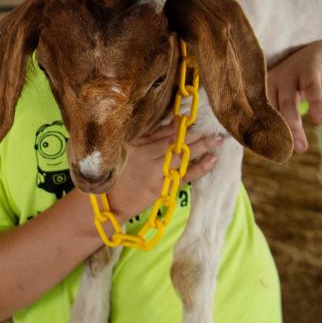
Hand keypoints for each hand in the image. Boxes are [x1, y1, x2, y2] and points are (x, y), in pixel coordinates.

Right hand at [105, 126, 223, 219]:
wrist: (104, 205)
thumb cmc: (114, 178)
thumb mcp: (122, 153)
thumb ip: (142, 139)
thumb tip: (168, 126)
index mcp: (134, 144)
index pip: (161, 131)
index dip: (179, 125)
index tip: (193, 117)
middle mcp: (144, 155)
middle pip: (174, 141)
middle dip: (195, 133)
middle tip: (213, 126)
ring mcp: (153, 172)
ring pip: (181, 156)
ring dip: (201, 146)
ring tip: (218, 139)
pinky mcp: (159, 188)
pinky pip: (183, 176)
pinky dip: (199, 168)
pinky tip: (212, 160)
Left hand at [266, 39, 321, 152]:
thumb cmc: (300, 85)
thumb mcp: (287, 99)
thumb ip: (278, 118)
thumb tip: (268, 149)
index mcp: (262, 88)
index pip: (257, 114)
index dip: (259, 134)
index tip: (263, 154)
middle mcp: (272, 79)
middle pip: (271, 111)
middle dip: (277, 134)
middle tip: (285, 155)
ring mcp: (290, 72)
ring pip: (288, 102)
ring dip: (294, 126)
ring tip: (302, 148)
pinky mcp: (310, 67)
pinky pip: (312, 87)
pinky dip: (315, 103)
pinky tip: (319, 120)